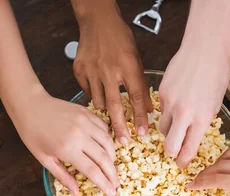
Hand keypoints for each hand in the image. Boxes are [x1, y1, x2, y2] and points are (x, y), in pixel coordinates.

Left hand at [5, 85, 118, 195]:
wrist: (30, 105)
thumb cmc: (33, 135)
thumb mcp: (44, 159)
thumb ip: (63, 176)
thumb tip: (76, 192)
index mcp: (67, 149)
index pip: (93, 170)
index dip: (104, 183)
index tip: (111, 192)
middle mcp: (79, 135)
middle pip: (104, 158)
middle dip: (113, 174)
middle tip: (117, 184)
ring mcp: (85, 122)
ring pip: (108, 142)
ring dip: (113, 157)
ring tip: (111, 167)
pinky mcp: (86, 112)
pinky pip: (104, 128)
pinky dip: (107, 139)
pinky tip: (104, 147)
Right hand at [73, 2, 150, 143]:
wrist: (97, 20)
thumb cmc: (120, 38)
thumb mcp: (137, 59)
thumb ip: (141, 84)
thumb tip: (150, 109)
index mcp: (128, 66)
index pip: (137, 97)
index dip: (141, 117)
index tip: (143, 132)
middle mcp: (109, 69)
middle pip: (115, 105)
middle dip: (120, 126)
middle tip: (123, 142)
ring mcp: (92, 70)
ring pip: (98, 102)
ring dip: (106, 109)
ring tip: (110, 111)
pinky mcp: (79, 70)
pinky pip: (88, 92)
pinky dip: (94, 95)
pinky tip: (98, 89)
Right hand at [159, 43, 229, 167]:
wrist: (205, 49)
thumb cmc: (216, 74)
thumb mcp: (215, 103)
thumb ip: (203, 121)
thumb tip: (191, 136)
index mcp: (202, 119)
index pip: (188, 149)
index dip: (183, 160)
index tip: (181, 164)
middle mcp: (184, 114)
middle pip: (169, 145)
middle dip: (171, 151)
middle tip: (174, 150)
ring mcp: (170, 103)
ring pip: (162, 127)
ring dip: (169, 129)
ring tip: (178, 120)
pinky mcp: (161, 92)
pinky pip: (161, 109)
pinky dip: (167, 109)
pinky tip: (177, 98)